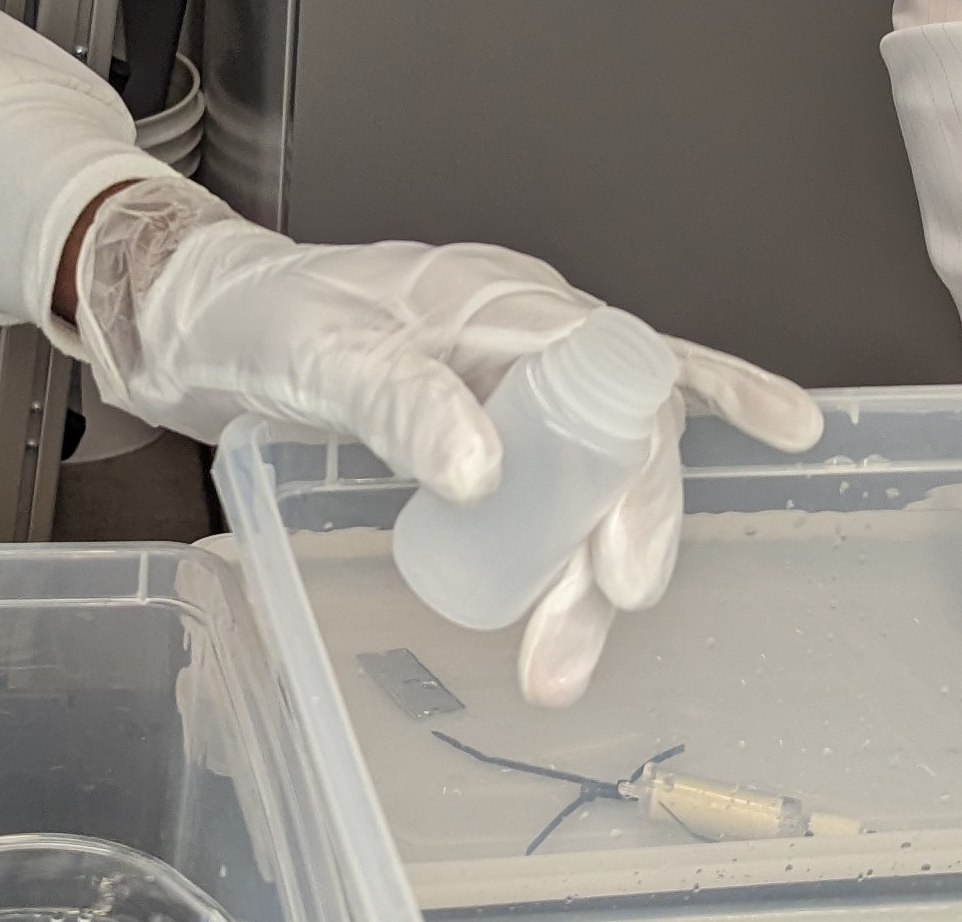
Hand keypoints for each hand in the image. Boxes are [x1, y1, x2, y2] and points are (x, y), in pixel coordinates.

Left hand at [65, 175, 819, 706]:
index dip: (627, 479)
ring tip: (561, 663)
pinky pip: (597, 438)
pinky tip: (758, 455)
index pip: (605, 380)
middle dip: (618, 541)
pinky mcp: (501, 410)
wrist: (203, 317)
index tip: (617, 570)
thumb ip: (397, 401)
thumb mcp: (314, 355)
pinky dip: (662, 463)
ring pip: (600, 466)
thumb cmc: (259, 317)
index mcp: (493, 297)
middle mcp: (526, 327)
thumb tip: (480, 470)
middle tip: (584, 637)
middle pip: (619, 435)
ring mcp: (519, 369)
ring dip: (592, 563)